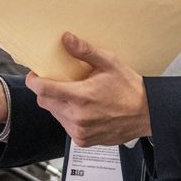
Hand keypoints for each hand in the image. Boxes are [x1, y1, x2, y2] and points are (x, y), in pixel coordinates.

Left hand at [25, 32, 150, 146]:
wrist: (146, 114)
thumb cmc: (129, 88)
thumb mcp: (109, 63)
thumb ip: (85, 51)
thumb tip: (66, 39)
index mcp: (81, 97)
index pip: (42, 90)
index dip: (34, 80)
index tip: (36, 74)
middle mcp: (77, 117)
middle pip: (44, 102)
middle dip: (47, 90)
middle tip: (61, 82)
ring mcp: (79, 131)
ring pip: (54, 114)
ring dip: (58, 103)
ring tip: (76, 96)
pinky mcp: (82, 141)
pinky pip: (65, 125)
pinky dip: (68, 116)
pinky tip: (83, 109)